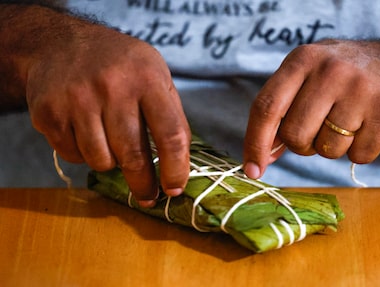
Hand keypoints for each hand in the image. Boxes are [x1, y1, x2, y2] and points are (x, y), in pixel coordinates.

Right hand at [24, 11, 190, 205]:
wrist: (59, 44)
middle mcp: (112, 87)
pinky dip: (83, 154)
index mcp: (147, 78)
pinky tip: (84, 131)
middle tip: (148, 197)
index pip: (170, 134)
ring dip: (110, 163)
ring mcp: (77, 100)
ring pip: (101, 162)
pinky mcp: (49, 113)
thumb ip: (170, 114)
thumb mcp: (154, 74)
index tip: (175, 189)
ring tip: (110, 142)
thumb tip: (179, 164)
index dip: (176, 169)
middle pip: (133, 156)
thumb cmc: (118, 65)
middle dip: (143, 184)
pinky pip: (73, 156)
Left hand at [243, 38, 379, 178]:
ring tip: (346, 122)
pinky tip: (366, 127)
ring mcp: (361, 90)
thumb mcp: (307, 77)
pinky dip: (359, 151)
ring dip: (332, 147)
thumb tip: (260, 157)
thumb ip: (280, 111)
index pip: (266, 107)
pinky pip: (358, 156)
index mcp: (302, 60)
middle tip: (317, 130)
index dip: (254, 143)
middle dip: (301, 145)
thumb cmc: (341, 78)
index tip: (252, 170)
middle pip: (294, 135)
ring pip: (327, 150)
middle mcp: (330, 71)